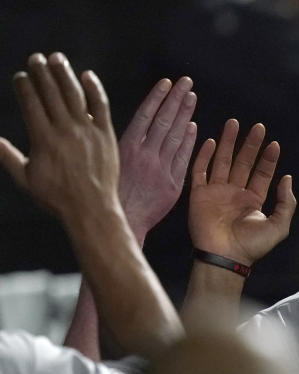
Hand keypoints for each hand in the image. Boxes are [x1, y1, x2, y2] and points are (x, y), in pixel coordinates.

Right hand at [0, 52, 119, 220]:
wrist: (92, 209)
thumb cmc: (57, 197)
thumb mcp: (26, 178)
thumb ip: (7, 156)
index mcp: (43, 139)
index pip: (31, 102)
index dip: (24, 86)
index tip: (21, 77)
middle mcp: (65, 130)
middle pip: (51, 93)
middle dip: (41, 72)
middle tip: (36, 58)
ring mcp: (88, 131)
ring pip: (75, 95)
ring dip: (64, 74)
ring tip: (56, 59)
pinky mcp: (106, 135)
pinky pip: (101, 106)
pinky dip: (94, 89)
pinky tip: (87, 76)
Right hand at [118, 76, 196, 241]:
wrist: (122, 223)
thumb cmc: (109, 193)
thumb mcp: (106, 162)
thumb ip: (113, 140)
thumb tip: (107, 117)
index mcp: (126, 147)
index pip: (145, 115)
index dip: (157, 97)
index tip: (167, 82)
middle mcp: (145, 154)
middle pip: (164, 121)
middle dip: (176, 99)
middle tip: (187, 81)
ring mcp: (161, 169)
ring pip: (175, 136)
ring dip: (185, 114)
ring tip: (192, 97)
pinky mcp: (173, 184)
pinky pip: (183, 158)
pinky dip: (189, 141)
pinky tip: (194, 126)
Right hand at [188, 119, 295, 264]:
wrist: (225, 257)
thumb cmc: (252, 245)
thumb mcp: (279, 225)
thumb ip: (286, 203)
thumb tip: (287, 178)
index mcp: (253, 200)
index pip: (262, 174)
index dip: (268, 159)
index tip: (274, 143)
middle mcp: (235, 193)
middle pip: (243, 162)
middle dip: (250, 145)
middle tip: (258, 126)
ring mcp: (216, 192)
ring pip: (223, 161)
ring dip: (228, 142)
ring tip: (234, 123)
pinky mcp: (199, 195)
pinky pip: (200, 171)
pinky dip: (204, 156)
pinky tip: (211, 140)